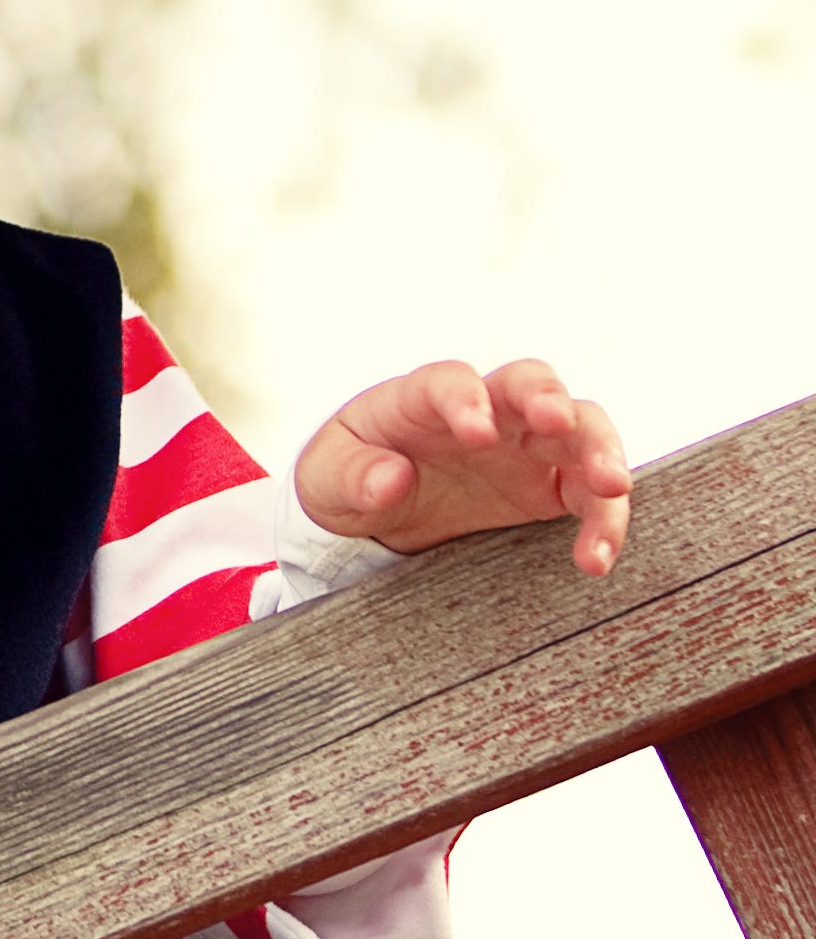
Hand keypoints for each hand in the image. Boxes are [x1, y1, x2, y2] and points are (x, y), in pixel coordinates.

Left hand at [295, 359, 630, 575]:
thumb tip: (390, 479)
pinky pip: (592, 493)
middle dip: (548, 397)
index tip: (476, 432)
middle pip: (531, 382)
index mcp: (422, 398)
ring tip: (611, 486)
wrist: (377, 506)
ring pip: (581, 426)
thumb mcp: (326, 479)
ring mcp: (524, 444)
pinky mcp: (552, 486)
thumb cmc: (350, 475)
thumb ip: (352, 476)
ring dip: (601, 449)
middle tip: (557, 423)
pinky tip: (594, 558)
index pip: (449, 381)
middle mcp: (485, 409)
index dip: (464, 399)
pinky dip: (604, 518)